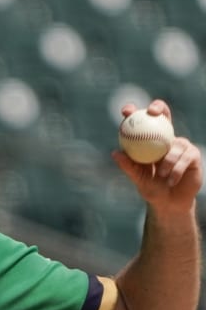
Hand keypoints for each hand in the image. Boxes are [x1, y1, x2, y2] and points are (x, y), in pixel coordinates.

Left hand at [112, 99, 202, 214]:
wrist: (169, 202)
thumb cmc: (150, 188)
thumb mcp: (137, 177)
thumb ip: (128, 165)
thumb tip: (115, 153)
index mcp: (150, 141)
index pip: (141, 122)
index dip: (134, 111)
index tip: (126, 111)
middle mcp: (165, 138)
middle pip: (164, 115)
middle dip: (158, 107)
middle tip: (152, 113)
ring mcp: (180, 145)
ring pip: (174, 144)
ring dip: (167, 161)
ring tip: (160, 174)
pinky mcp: (193, 154)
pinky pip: (185, 157)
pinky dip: (176, 170)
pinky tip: (171, 180)